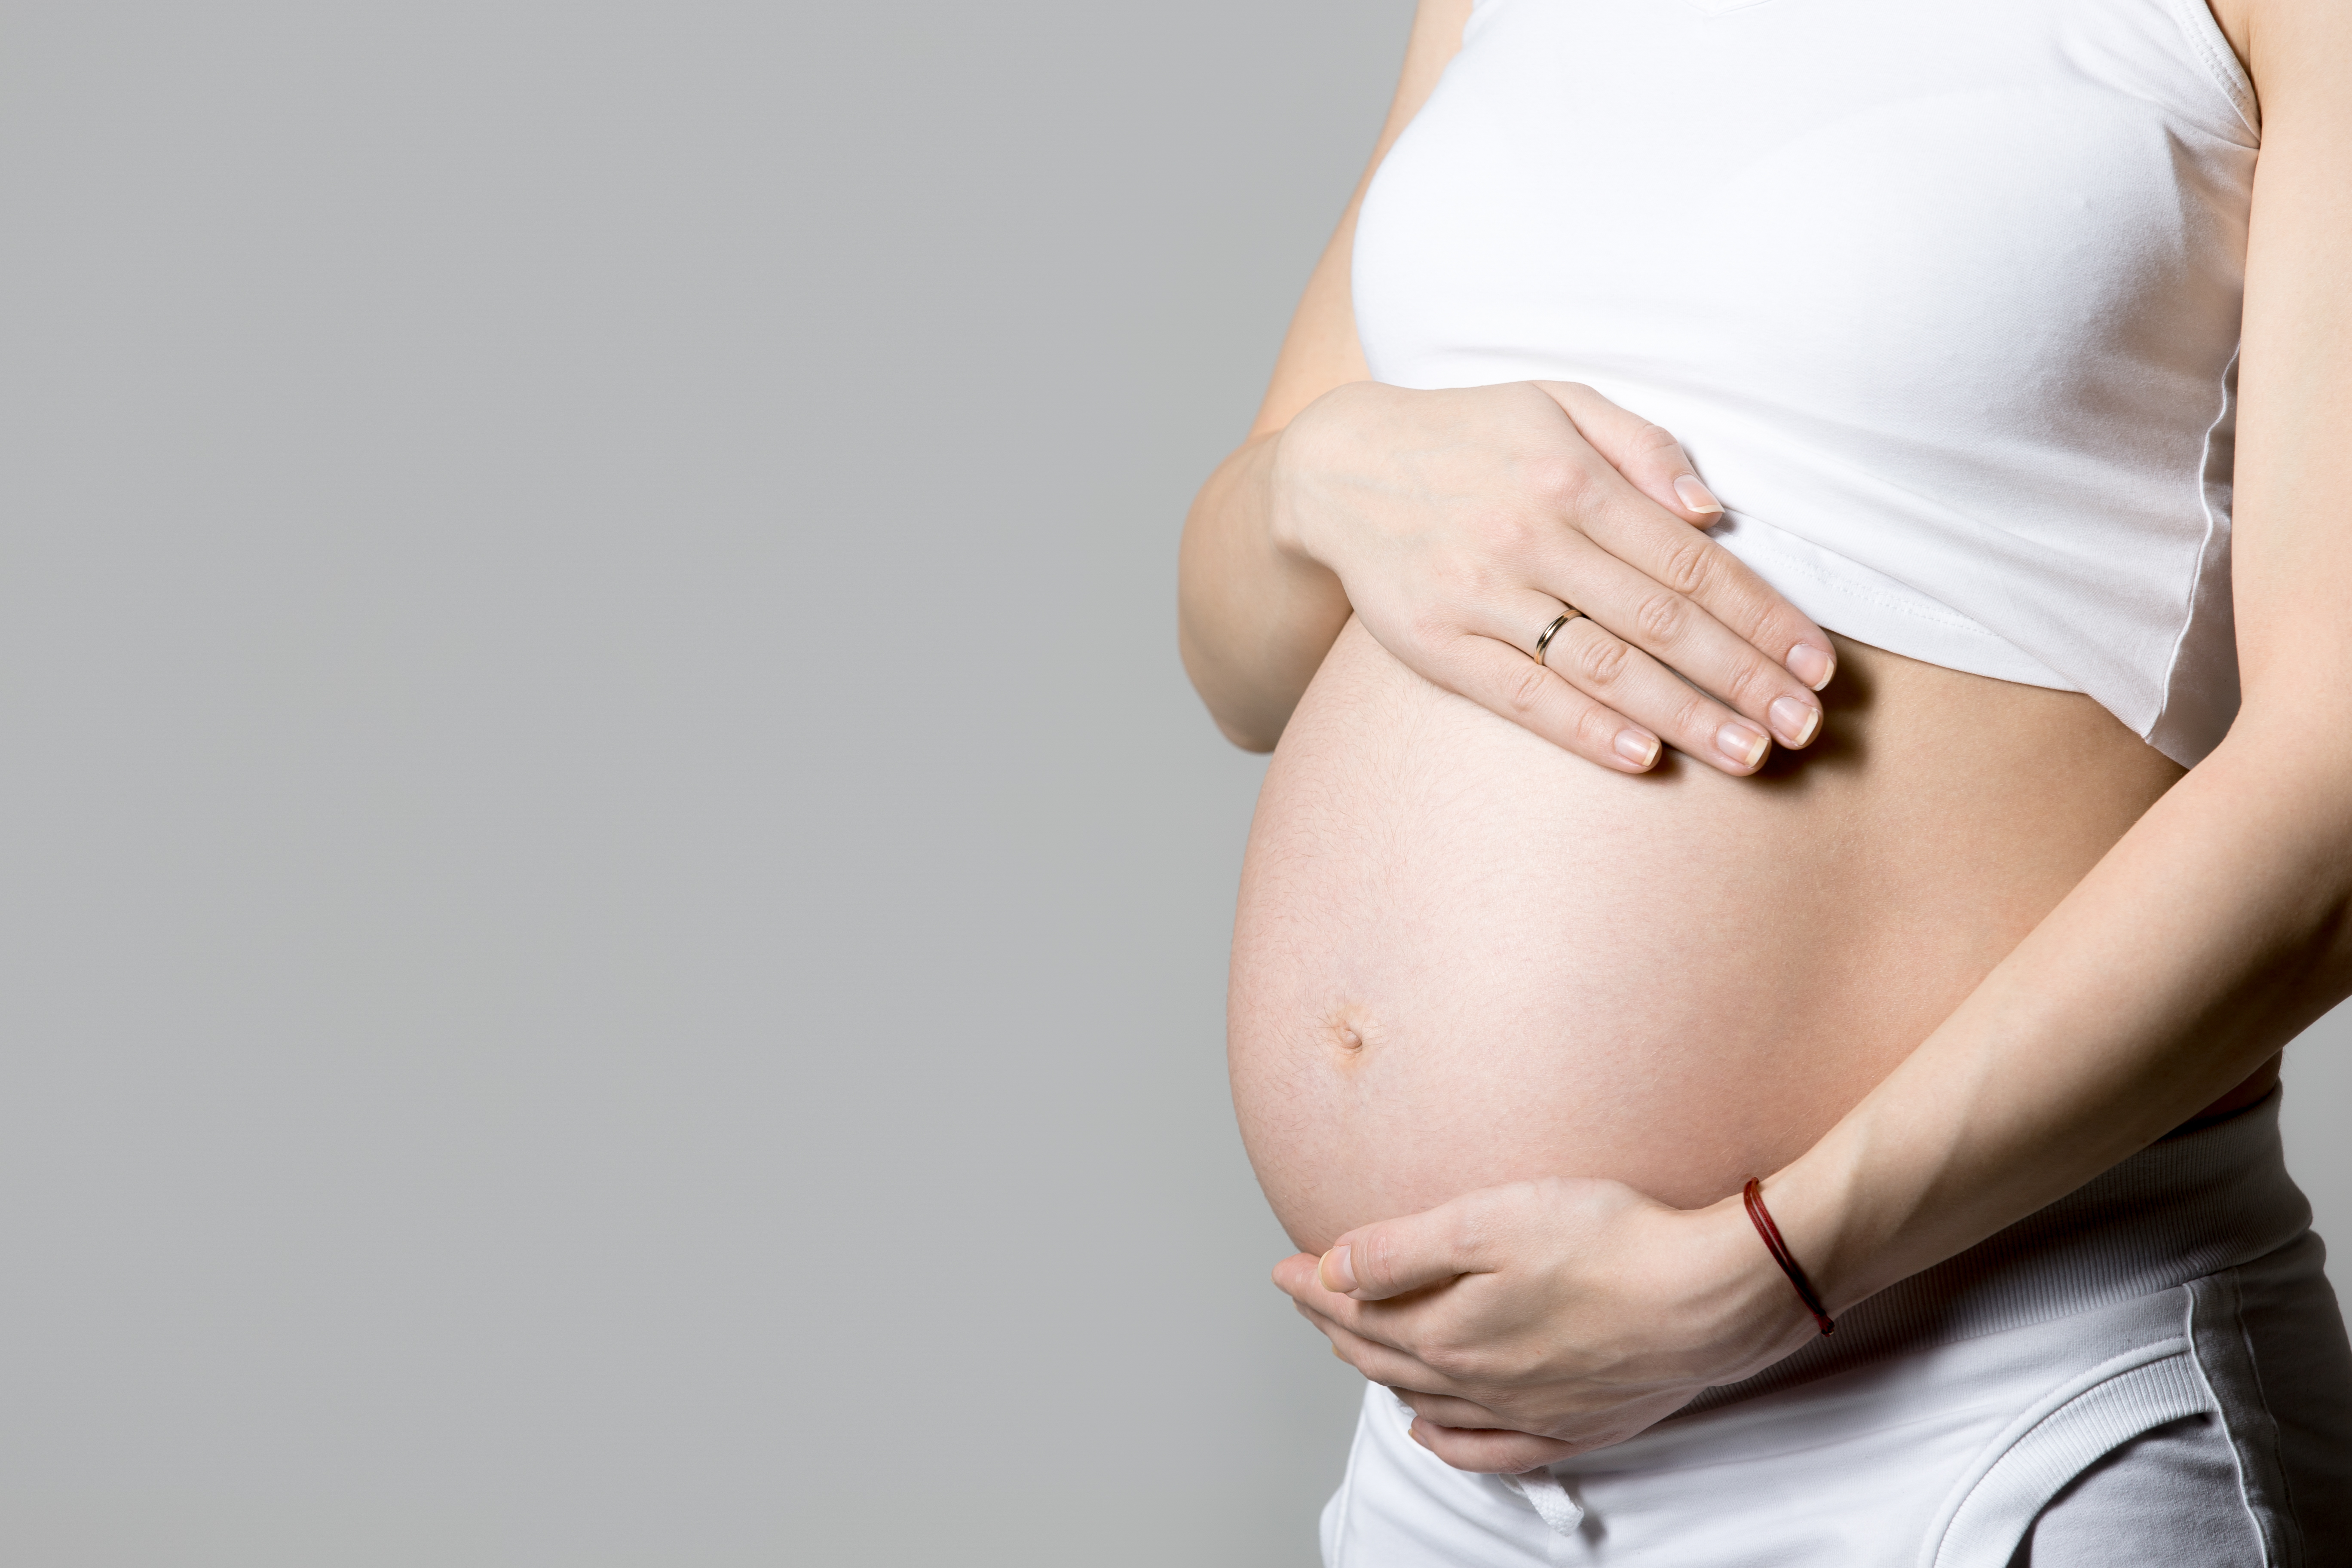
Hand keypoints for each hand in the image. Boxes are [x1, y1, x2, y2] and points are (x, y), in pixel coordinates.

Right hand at [1271, 380, 1835, 774]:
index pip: (1692, 561)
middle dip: (1745, 678)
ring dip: (1684, 716)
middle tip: (1807, 728)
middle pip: (1662, 621)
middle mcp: (1530, 536)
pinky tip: (1643, 758)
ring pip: (1602, 666)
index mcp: (1571, 478)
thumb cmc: (1468, 437)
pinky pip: (1522, 695)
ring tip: (1749, 754)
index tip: (1818, 664)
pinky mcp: (1434, 642)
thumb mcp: (1557, 404)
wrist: (1336, 468)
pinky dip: (1585, 729)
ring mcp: (1479, 594)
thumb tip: (1713, 514)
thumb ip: (1643, 447)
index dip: (1764, 616)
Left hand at [1273, 1177, 1817, 1473]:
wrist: (1709, 1297)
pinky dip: (1446, 1440)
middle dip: (1335, 1324)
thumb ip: (1401, 1251)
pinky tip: (1429, 1429)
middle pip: (1382, 1356)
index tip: (1284, 1270)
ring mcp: (1525, 1412)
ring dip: (1381, 1372)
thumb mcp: (1487, 1222)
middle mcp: (1477, 1382)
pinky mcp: (1574, 1426)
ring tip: (1357, 1345)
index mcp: (1448, 1332)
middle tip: (1309, 1297)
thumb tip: (1331, 1269)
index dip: (1312, 1286)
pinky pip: (1487, 1450)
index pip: (1356, 1311)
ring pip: (1426, 1399)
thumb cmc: (1608, 1244)